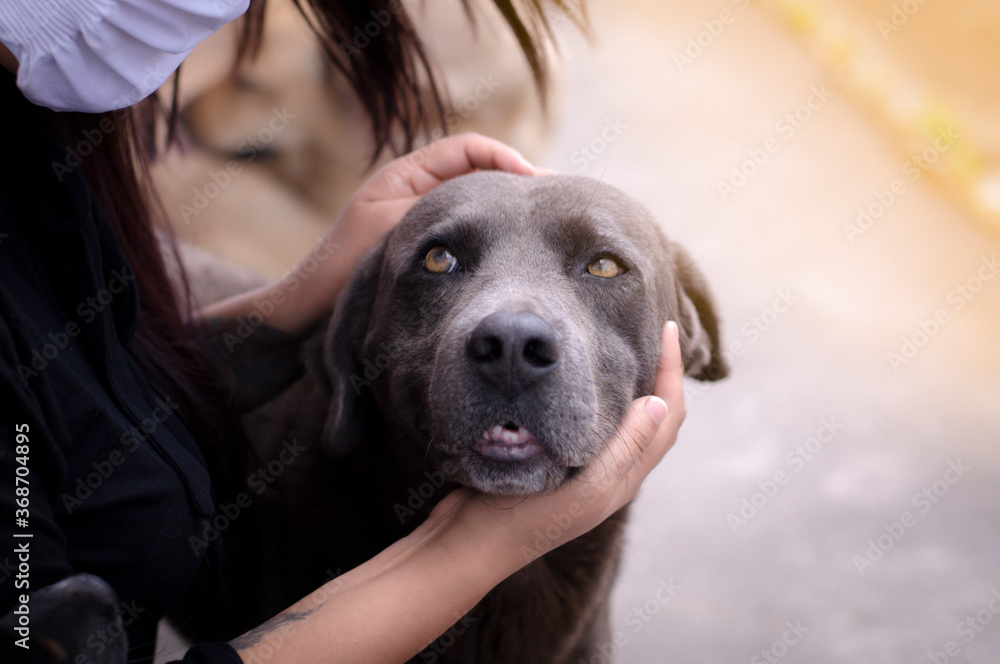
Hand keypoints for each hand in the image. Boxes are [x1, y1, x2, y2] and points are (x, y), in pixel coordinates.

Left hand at [200, 133, 535, 333]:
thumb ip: (437, 210)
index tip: (537, 185)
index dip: (507, 159)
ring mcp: (424, 221)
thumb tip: (492, 202)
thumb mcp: (393, 229)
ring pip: (479, 206)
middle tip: (555, 205)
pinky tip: (514, 256)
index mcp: (407, 174)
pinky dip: (494, 238)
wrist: (311, 312)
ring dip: (509, 213)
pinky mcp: (429, 252)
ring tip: (544, 228)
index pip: (471, 148)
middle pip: (480, 173)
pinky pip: (470, 236)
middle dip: (518, 185)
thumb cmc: (343, 268)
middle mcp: (418, 191)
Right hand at [423, 321, 686, 573]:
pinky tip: (576, 377)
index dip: (673, 372)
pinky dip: (595, 394)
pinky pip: (588, 420)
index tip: (666, 327)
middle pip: (652, 416)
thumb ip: (623, 447)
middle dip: (660, 373)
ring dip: (630, 383)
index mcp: (624, 479)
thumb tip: (659, 402)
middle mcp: (610, 473)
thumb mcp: (584, 486)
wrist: (469, 542)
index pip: (668, 416)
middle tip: (652, 331)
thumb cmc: (525, 518)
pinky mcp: (552, 459)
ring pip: (621, 418)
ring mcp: (582, 468)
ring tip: (623, 346)